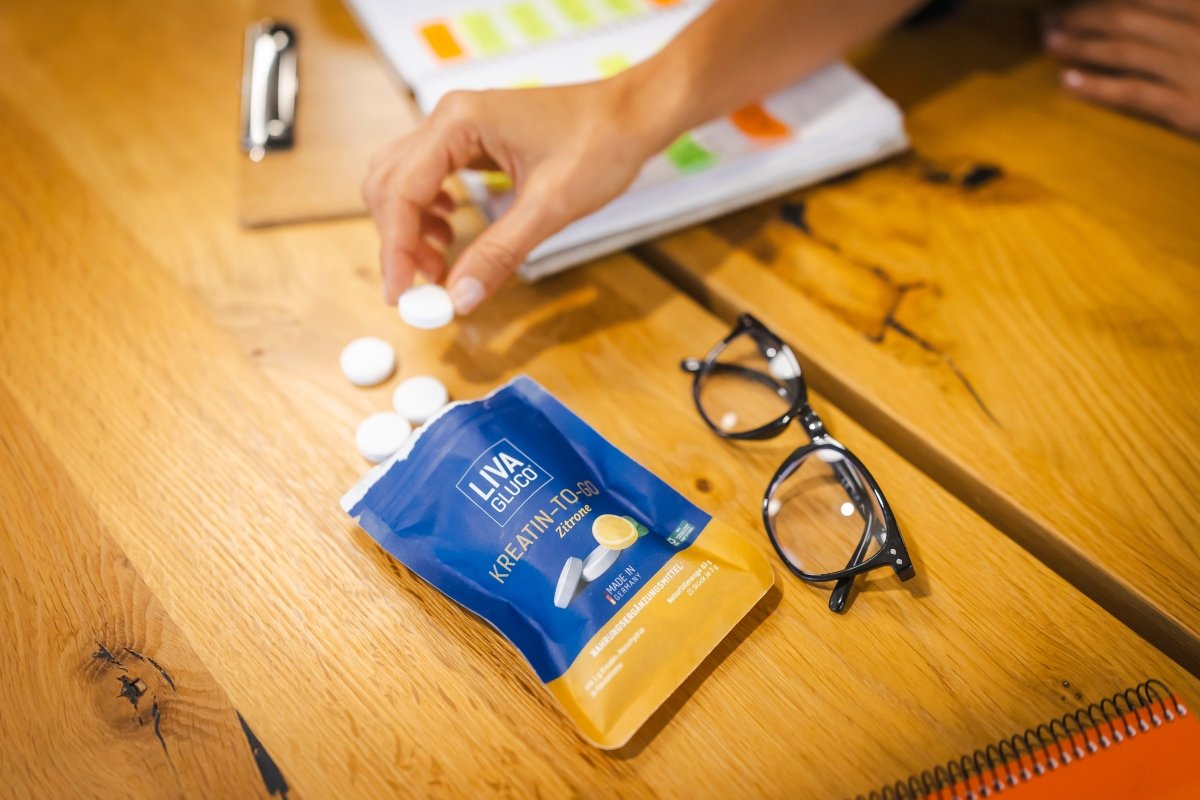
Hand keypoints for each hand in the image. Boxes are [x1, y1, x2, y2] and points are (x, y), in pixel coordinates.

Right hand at [362, 80, 663, 313]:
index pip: (402, 191)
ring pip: (403, 180)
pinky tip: (449, 232)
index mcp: (459, 122)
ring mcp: (459, 126)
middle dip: (399, 240)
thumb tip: (460, 297)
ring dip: (409, 227)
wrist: (633, 115)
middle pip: (390, 185)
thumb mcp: (549, 207)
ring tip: (438, 265)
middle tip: (422, 288)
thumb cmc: (600, 143)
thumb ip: (499, 252)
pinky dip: (427, 210)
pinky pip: (428, 175)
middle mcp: (449, 117)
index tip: (399, 295)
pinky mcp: (473, 139)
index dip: (395, 248)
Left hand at [1044, 0, 1199, 136]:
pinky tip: (1068, 82)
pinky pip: (1133, 92)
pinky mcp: (1187, 105)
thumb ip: (1181, 15)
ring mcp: (1194, 67)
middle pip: (1127, 18)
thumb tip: (1138, 8)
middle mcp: (1198, 31)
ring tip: (1050, 43)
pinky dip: (1096, 86)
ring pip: (1123, 51)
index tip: (1072, 0)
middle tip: (1050, 19)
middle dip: (1083, 17)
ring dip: (1080, 46)